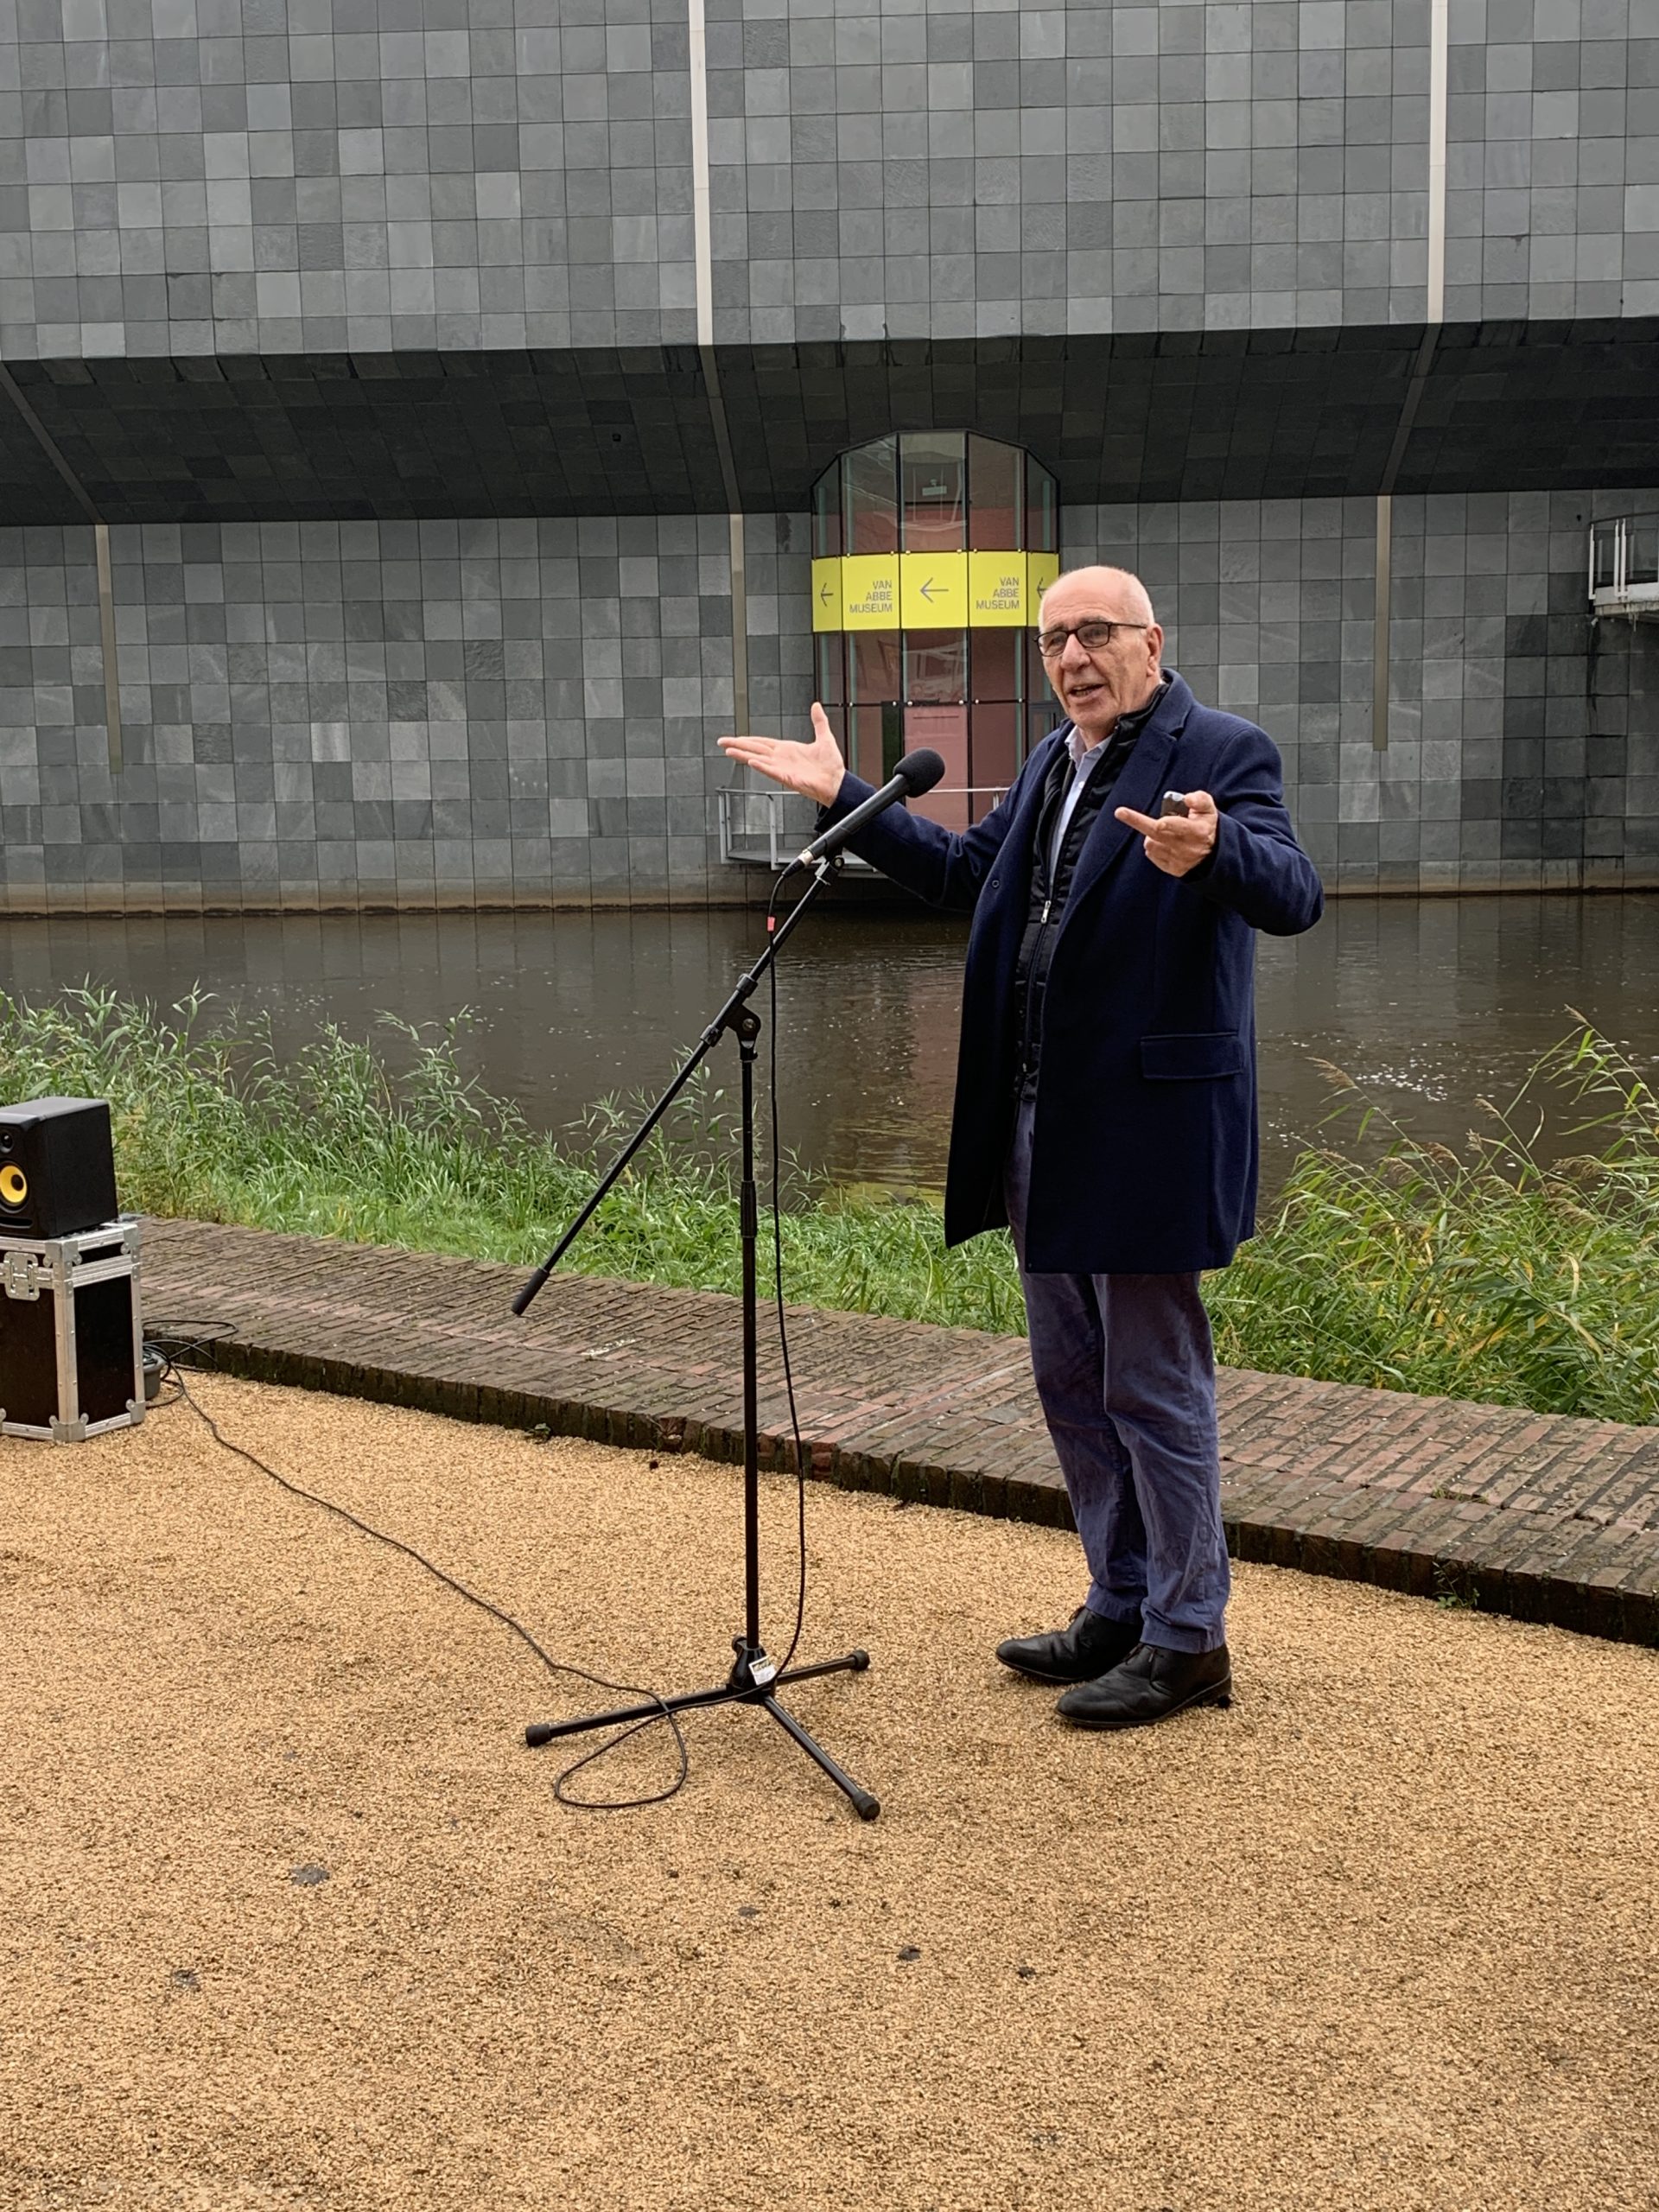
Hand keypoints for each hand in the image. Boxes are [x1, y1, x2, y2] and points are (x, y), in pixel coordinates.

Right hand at [718, 701, 845, 808]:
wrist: (838, 782)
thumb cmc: (831, 766)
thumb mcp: (824, 738)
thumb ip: (819, 721)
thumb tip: (816, 706)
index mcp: (788, 749)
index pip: (763, 742)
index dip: (748, 739)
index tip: (735, 737)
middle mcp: (782, 759)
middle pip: (755, 749)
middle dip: (738, 745)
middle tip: (722, 742)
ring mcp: (783, 769)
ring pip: (759, 760)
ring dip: (744, 755)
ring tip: (729, 751)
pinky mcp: (789, 778)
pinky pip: (772, 771)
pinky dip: (762, 767)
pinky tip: (751, 762)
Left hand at [1114, 789, 1219, 876]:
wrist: (1213, 854)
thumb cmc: (1205, 825)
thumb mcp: (1209, 809)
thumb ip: (1200, 799)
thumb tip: (1187, 798)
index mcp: (1199, 831)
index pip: (1180, 827)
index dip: (1169, 824)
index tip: (1160, 822)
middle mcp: (1188, 847)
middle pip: (1157, 835)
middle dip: (1137, 821)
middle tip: (1120, 812)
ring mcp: (1179, 860)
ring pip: (1151, 844)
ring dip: (1150, 834)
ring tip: (1162, 831)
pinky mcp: (1172, 869)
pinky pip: (1151, 855)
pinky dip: (1152, 846)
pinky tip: (1162, 842)